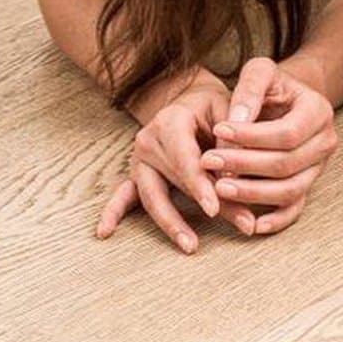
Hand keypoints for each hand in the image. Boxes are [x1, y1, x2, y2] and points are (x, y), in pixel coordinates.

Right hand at [97, 76, 256, 252]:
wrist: (188, 96)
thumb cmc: (210, 105)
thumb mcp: (226, 109)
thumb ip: (231, 138)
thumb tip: (235, 174)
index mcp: (170, 121)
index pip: (185, 159)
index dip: (200, 185)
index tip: (214, 208)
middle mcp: (148, 141)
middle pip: (176, 182)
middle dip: (207, 206)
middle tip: (238, 225)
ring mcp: (138, 159)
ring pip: (153, 197)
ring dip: (172, 224)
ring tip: (191, 246)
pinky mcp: (135, 173)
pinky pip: (123, 195)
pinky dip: (114, 212)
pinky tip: (104, 232)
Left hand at [200, 56, 337, 236]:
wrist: (286, 102)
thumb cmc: (271, 86)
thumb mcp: (261, 73)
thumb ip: (249, 89)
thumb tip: (236, 121)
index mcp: (319, 111)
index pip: (287, 132)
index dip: (251, 136)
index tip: (217, 130)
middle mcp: (325, 141)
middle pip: (286, 164)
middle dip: (244, 165)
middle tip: (209, 162)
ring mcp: (318, 167)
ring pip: (289, 190)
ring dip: (252, 193)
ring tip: (218, 188)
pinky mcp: (307, 186)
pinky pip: (295, 209)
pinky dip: (276, 221)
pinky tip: (251, 225)